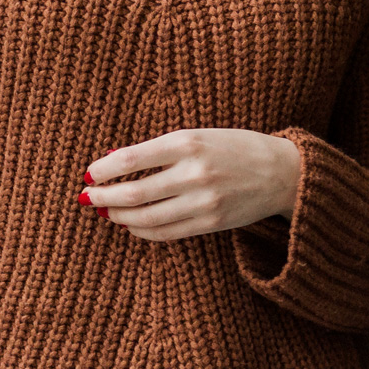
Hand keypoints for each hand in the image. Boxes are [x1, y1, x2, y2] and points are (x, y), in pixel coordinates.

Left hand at [83, 129, 301, 242]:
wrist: (283, 172)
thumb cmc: (231, 147)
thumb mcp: (194, 135)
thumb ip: (155, 150)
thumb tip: (111, 161)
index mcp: (186, 143)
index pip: (129, 160)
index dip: (101, 170)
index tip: (86, 173)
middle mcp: (194, 173)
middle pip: (133, 193)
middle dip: (102, 197)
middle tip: (85, 197)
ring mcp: (204, 202)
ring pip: (147, 218)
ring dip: (118, 216)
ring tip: (105, 211)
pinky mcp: (213, 223)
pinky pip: (167, 233)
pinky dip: (142, 231)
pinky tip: (130, 224)